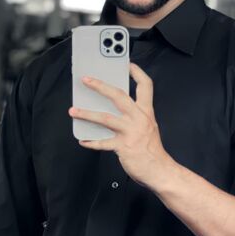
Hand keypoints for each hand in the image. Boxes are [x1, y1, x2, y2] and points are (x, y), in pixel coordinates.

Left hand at [69, 62, 171, 187]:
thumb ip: (134, 117)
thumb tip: (112, 110)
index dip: (137, 73)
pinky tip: (83, 140)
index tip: (127, 64)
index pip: (145, 86)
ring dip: (87, 113)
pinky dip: (91, 142)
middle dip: (101, 86)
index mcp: (146, 112)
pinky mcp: (123, 146)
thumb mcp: (148, 127)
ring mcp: (130, 132)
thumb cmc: (153, 151)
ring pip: (105, 118)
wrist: (160, 171)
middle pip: (119, 96)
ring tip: (74, 111)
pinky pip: (102, 143)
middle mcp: (139, 119)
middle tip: (87, 80)